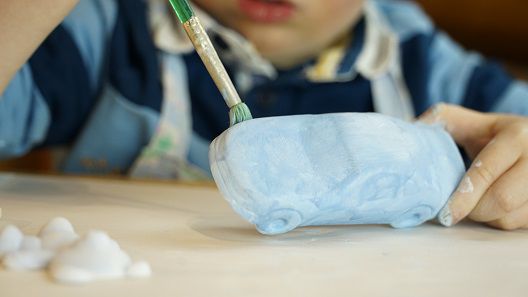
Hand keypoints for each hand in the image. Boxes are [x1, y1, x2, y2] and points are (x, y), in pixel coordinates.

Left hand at [419, 104, 527, 229]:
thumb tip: (407, 133)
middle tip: (455, 210)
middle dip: (473, 211)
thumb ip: (439, 121)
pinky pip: (520, 224)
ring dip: (486, 218)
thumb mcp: (468, 120)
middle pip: (503, 200)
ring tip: (474, 204)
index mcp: (516, 136)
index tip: (446, 214)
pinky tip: (491, 208)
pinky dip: (500, 221)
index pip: (487, 171)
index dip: (464, 196)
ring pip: (512, 217)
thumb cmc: (491, 133)